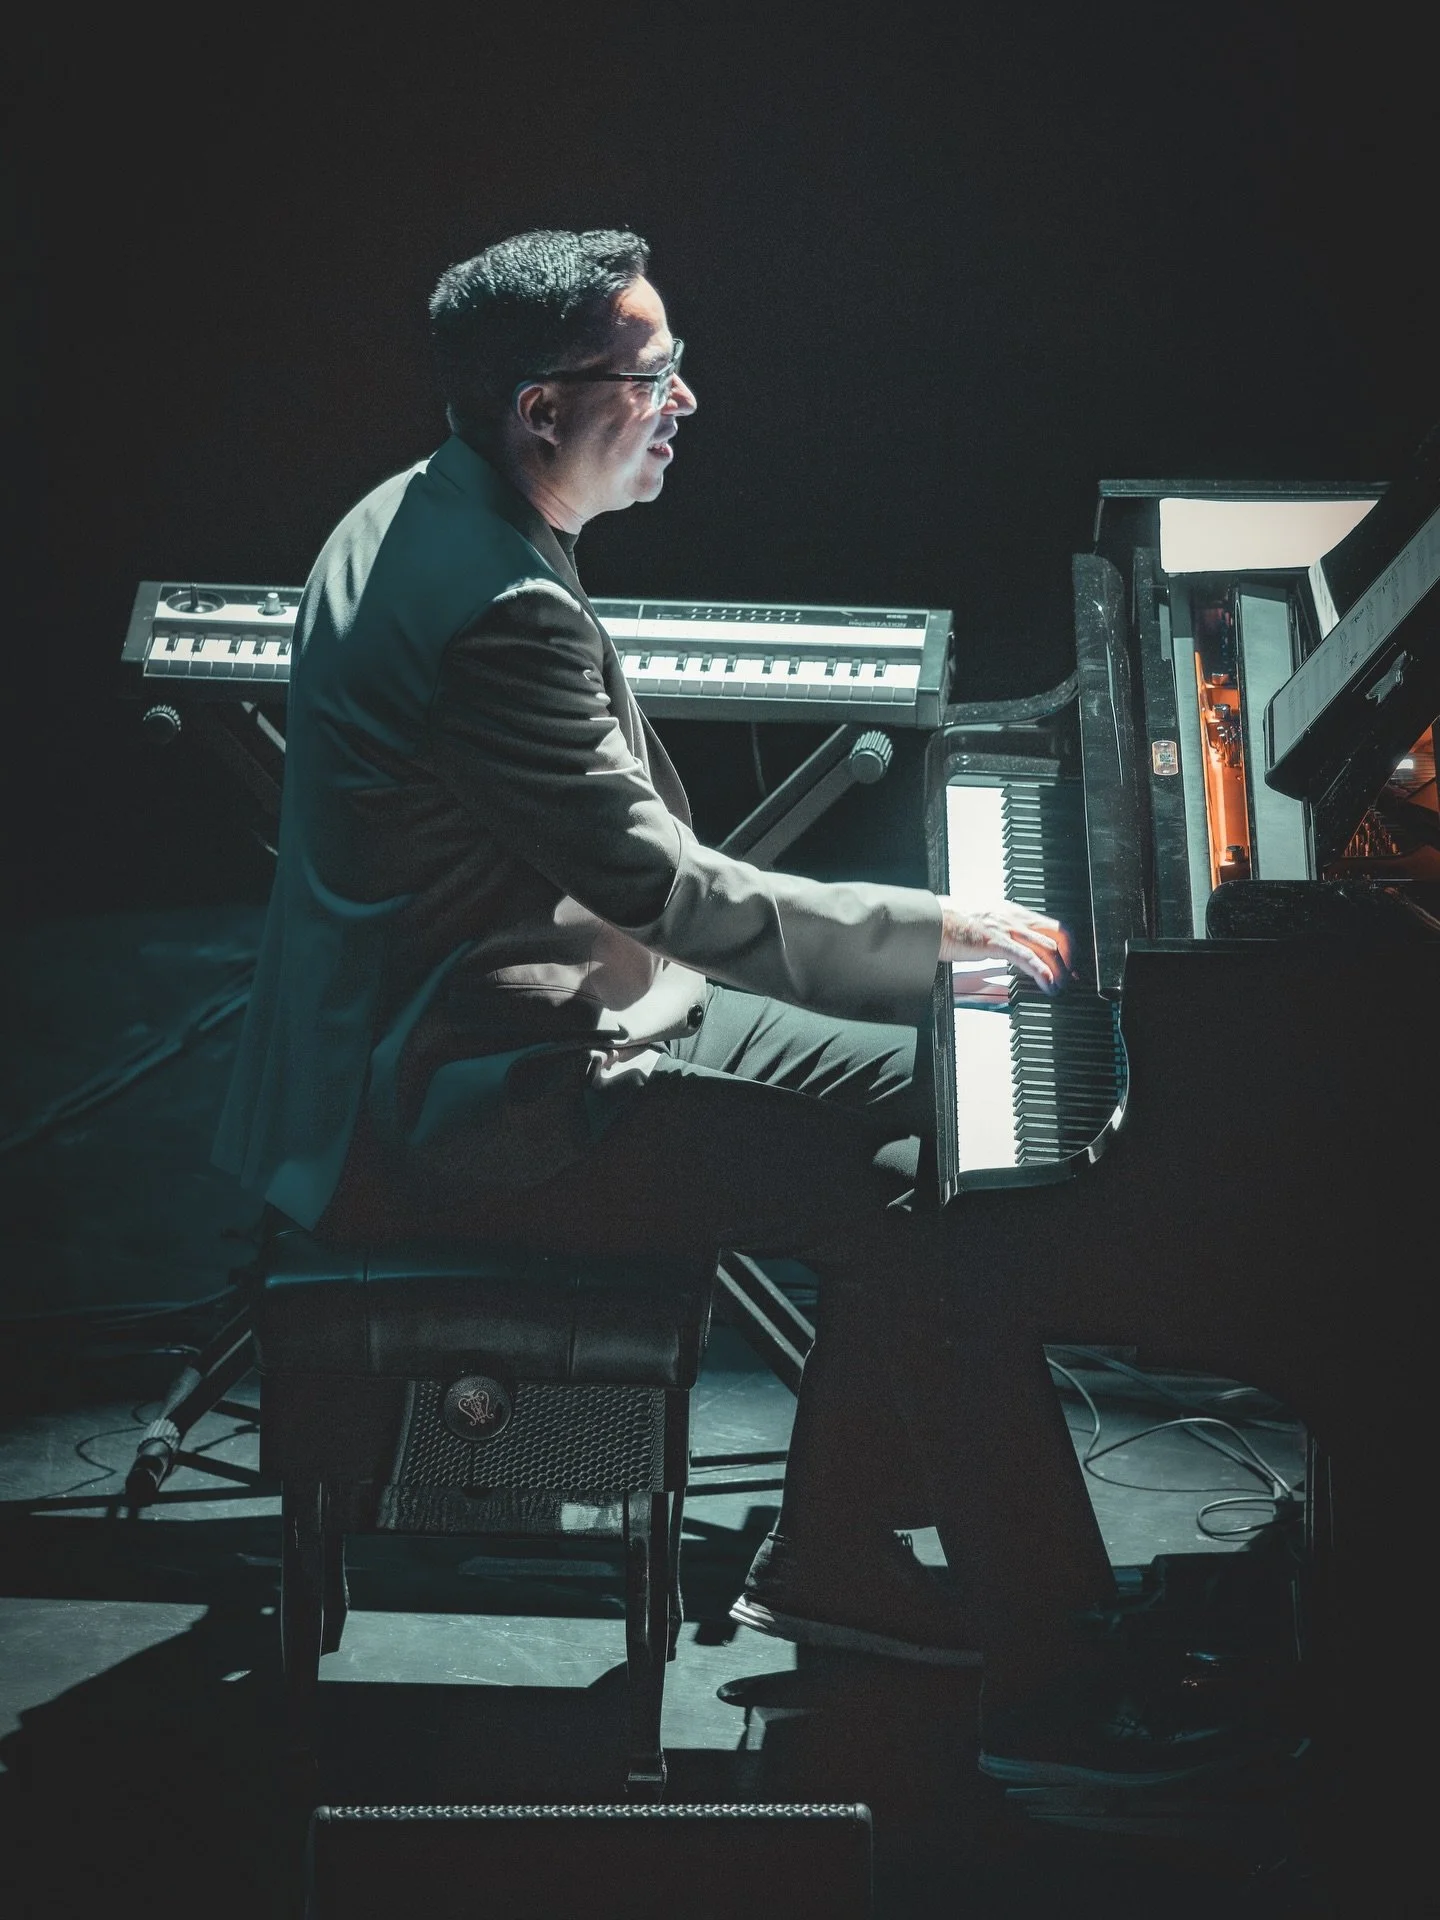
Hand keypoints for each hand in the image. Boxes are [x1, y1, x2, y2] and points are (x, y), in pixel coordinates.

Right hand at [938, 896, 1073, 999]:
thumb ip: (1001, 928)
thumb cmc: (951, 921)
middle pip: (1056, 935)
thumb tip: (1009, 942)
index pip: (1050, 924)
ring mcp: (1006, 930)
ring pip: (1046, 947)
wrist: (932, 920)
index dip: (1065, 943)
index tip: (1069, 960)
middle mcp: (1014, 918)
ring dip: (1059, 969)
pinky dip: (1042, 972)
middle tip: (1073, 975)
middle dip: (1069, 958)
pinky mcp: (996, 943)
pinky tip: (1048, 985)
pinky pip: (1026, 959)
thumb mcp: (984, 920)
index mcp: (1013, 911)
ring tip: (1062, 985)